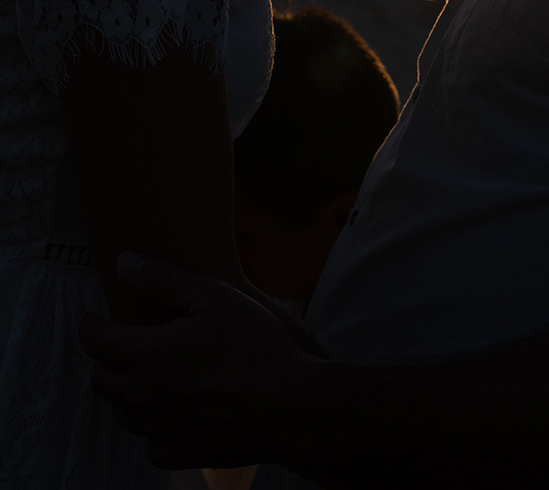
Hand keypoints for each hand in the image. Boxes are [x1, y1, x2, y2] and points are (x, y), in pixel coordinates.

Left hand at [79, 252, 326, 469]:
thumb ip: (165, 279)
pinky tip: (174, 407)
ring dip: (127, 391)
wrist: (289, 404)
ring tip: (150, 372)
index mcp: (152, 355)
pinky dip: (153, 424)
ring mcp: (162, 429)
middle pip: (100, 380)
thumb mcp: (216, 297)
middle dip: (105, 358)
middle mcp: (148, 397)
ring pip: (123, 412)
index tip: (95, 317)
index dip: (90, 326)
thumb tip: (123, 263)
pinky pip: (150, 442)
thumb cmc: (256, 344)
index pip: (96, 343)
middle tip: (123, 342)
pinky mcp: (180, 453)